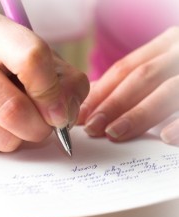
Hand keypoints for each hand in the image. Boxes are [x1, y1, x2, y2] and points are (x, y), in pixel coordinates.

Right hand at [0, 11, 88, 151]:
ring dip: (19, 137)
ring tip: (10, 118)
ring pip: (2, 139)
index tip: (59, 112)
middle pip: (13, 110)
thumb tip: (64, 116)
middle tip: (41, 124)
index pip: (31, 60)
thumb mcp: (33, 58)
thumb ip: (63, 82)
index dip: (53, 94)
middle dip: (39, 128)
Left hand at [78, 27, 178, 145]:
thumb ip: (139, 78)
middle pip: (141, 78)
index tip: (82, 113)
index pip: (125, 68)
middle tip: (92, 128)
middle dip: (113, 104)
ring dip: (139, 114)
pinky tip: (165, 137)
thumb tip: (98, 100)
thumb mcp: (166, 65)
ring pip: (167, 90)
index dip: (101, 91)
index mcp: (168, 44)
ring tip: (115, 134)